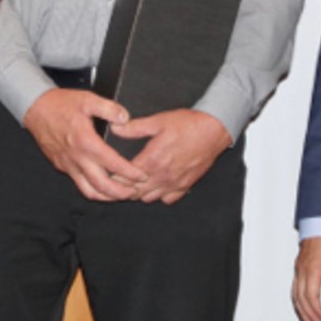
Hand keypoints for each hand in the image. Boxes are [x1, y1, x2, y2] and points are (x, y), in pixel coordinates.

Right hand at [21, 88, 144, 200]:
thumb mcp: (87, 99)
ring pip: (89, 191)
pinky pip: (79, 184)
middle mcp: (77, 158)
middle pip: (102, 186)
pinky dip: (93, 189)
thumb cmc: (60, 104)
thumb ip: (108, 108)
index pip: (113, 164)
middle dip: (121, 193)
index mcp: (86, 142)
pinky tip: (102, 186)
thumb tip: (125, 118)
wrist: (35, 108)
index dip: (130, 173)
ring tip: (120, 195)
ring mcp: (68, 165)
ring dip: (107, 197)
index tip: (141, 175)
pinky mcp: (62, 166)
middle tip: (135, 192)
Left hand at [110, 109, 229, 203]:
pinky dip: (158, 196)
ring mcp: (174, 183)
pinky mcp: (185, 185)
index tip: (107, 172)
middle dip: (123, 187)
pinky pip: (167, 200)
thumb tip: (115, 127)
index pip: (125, 177)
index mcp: (153, 160)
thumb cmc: (187, 124)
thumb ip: (134, 127)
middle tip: (117, 179)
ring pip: (149, 198)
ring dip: (139, 192)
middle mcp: (162, 175)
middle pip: (135, 191)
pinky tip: (155, 186)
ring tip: (133, 182)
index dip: (114, 176)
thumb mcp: (158, 121)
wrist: (214, 130)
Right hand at [292, 235, 320, 320]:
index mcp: (313, 268)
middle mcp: (302, 270)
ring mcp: (299, 268)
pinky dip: (298, 300)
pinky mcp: (299, 267)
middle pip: (300, 297)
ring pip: (295, 293)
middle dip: (308, 314)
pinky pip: (295, 287)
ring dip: (300, 309)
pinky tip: (302, 307)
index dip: (316, 310)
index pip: (311, 295)